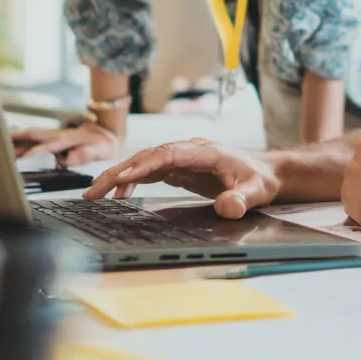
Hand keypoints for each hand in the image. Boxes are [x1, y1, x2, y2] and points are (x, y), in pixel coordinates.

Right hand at [11, 122, 121, 167]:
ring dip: (15, 139)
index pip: (48, 145)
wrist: (107, 134)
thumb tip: (69, 159)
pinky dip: (20, 142)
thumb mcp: (99, 150)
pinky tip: (11, 149)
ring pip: (30, 137)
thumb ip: (85, 153)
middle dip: (16, 137)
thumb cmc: (102, 144)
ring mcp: (53, 136)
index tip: (23, 157)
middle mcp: (57, 135)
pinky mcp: (52, 140)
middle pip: (33, 135)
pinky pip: (33, 141)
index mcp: (68, 138)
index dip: (36, 151)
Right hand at [83, 138, 280, 218]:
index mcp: (205, 151)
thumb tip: (226, 208)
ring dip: (120, 176)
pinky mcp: (181, 169)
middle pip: (148, 156)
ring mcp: (184, 159)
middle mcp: (190, 151)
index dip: (143, 165)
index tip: (121, 179)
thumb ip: (242, 200)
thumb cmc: (261, 179)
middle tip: (93, 191)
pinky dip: (133, 181)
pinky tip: (121, 195)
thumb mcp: (256, 192)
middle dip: (119, 171)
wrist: (267, 173)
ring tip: (96, 195)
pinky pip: (151, 171)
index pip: (167, 154)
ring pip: (145, 162)